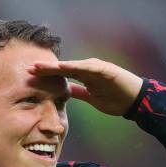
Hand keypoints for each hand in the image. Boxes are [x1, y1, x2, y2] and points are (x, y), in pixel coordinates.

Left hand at [28, 58, 142, 115]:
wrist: (135, 101)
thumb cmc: (115, 99)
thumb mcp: (92, 98)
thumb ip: (79, 92)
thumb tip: (65, 92)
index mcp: (84, 76)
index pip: (62, 74)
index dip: (47, 75)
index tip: (31, 76)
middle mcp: (89, 70)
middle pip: (64, 68)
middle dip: (47, 68)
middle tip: (30, 68)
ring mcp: (97, 68)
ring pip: (74, 65)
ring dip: (58, 66)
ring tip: (43, 67)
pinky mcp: (106, 70)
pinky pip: (89, 67)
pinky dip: (77, 66)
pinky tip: (64, 67)